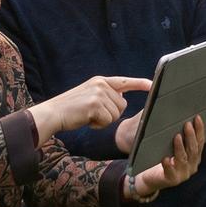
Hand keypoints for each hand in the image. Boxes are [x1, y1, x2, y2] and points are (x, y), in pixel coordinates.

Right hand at [31, 76, 150, 141]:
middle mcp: (101, 84)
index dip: (140, 83)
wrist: (53, 113)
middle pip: (122, 105)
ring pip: (116, 114)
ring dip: (104, 120)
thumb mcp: (89, 96)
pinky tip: (86, 120)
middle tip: (92, 114)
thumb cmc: (71, 109)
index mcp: (100, 81)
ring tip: (88, 116)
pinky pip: (108, 120)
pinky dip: (98, 125)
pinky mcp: (94, 104)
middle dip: (110, 114)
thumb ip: (105, 95)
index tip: (152, 84)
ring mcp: (98, 93)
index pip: (124, 81)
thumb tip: (122, 99)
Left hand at [126, 117, 204, 201]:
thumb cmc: (163, 158)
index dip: (200, 130)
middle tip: (187, 124)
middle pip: (193, 150)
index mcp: (195, 157)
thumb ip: (179, 136)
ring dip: (180, 147)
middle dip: (191, 136)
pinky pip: (170, 171)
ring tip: (177, 136)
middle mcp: (191, 166)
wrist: (151, 178)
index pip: (200, 142)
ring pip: (183, 159)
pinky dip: (168, 164)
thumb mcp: (173, 147)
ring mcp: (183, 174)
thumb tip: (179, 116)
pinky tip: (165, 157)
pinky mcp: (172, 179)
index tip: (197, 118)